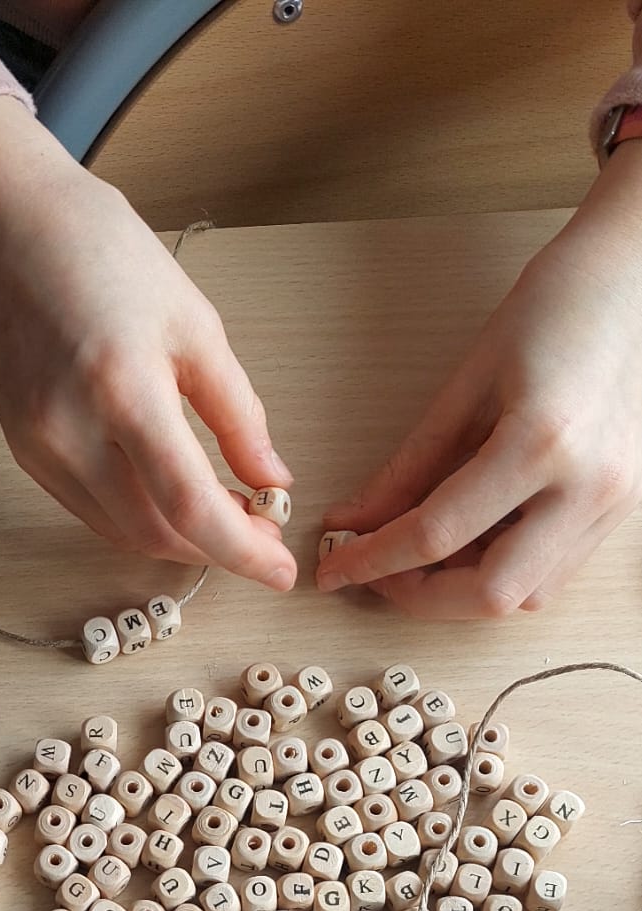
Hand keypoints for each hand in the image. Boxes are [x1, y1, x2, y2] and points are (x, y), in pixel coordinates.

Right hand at [0, 99, 295, 587]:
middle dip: (215, 549)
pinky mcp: (24, 453)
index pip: (190, 506)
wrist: (4, 227)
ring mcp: (40, 449)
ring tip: (225, 517)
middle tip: (262, 536)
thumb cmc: (102, 254)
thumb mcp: (193, 323)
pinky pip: (90, 509)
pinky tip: (171, 497)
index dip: (241, 552)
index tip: (280, 572)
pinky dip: (139, 516)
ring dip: (178, 539)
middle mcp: (72, 433)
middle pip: (156, 533)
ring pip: (121, 532)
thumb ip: (236, 412)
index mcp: (124, 390)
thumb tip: (270, 482)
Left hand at [316, 144, 641, 617]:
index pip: (439, 534)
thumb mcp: (469, 380)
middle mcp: (588, 486)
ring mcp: (614, 503)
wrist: (637, 277)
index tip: (335, 570)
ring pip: (527, 596)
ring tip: (421, 556)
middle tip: (378, 573)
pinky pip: (554, 571)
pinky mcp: (622, 507)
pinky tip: (471, 541)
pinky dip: (503, 571)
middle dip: (422, 597)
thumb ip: (410, 464)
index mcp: (542, 442)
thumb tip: (354, 520)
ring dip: (464, 590)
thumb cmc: (557, 305)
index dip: (375, 561)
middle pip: (491, 593)